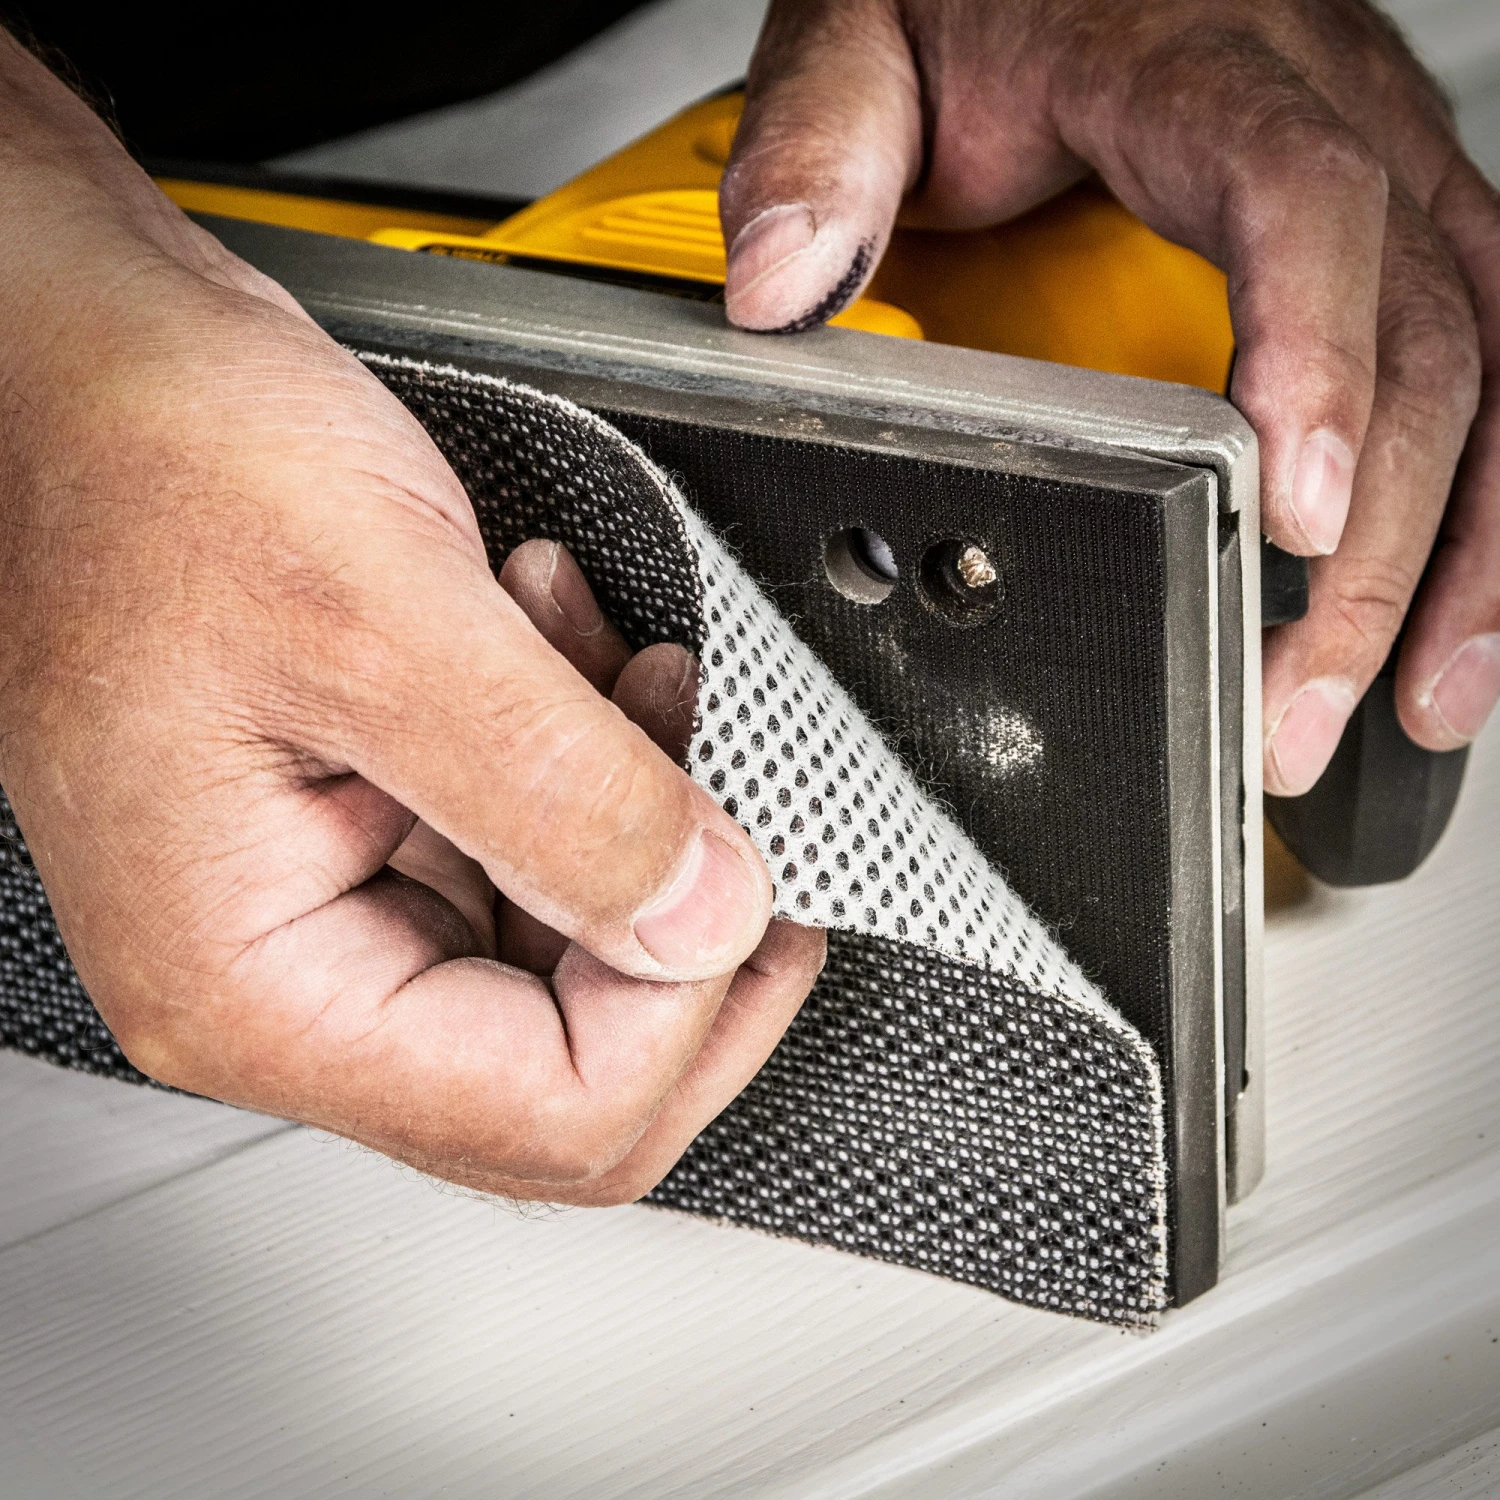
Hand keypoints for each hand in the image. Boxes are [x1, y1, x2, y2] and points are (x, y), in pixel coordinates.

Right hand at [0, 33, 822, 1204]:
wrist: (72, 362)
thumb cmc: (139, 456)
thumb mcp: (379, 612)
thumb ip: (562, 792)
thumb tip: (707, 918)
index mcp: (257, 982)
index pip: (551, 1110)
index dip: (692, 1006)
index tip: (758, 875)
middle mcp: (287, 976)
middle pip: (567, 1070)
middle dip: (682, 928)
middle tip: (738, 804)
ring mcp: (330, 906)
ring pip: (563, 957)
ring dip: (638, 821)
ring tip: (621, 673)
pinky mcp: (366, 831)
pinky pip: (530, 857)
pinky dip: (590, 768)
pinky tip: (572, 658)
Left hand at [722, 0, 1499, 793]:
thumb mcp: (866, 39)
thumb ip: (823, 147)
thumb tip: (780, 287)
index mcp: (1197, 69)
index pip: (1299, 199)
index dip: (1317, 358)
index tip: (1298, 512)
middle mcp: (1325, 115)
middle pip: (1424, 329)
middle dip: (1373, 547)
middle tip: (1295, 701)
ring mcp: (1378, 177)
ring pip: (1491, 365)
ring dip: (1463, 553)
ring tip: (1418, 703)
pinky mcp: (1390, 233)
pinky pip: (1486, 360)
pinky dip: (1480, 500)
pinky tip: (1444, 610)